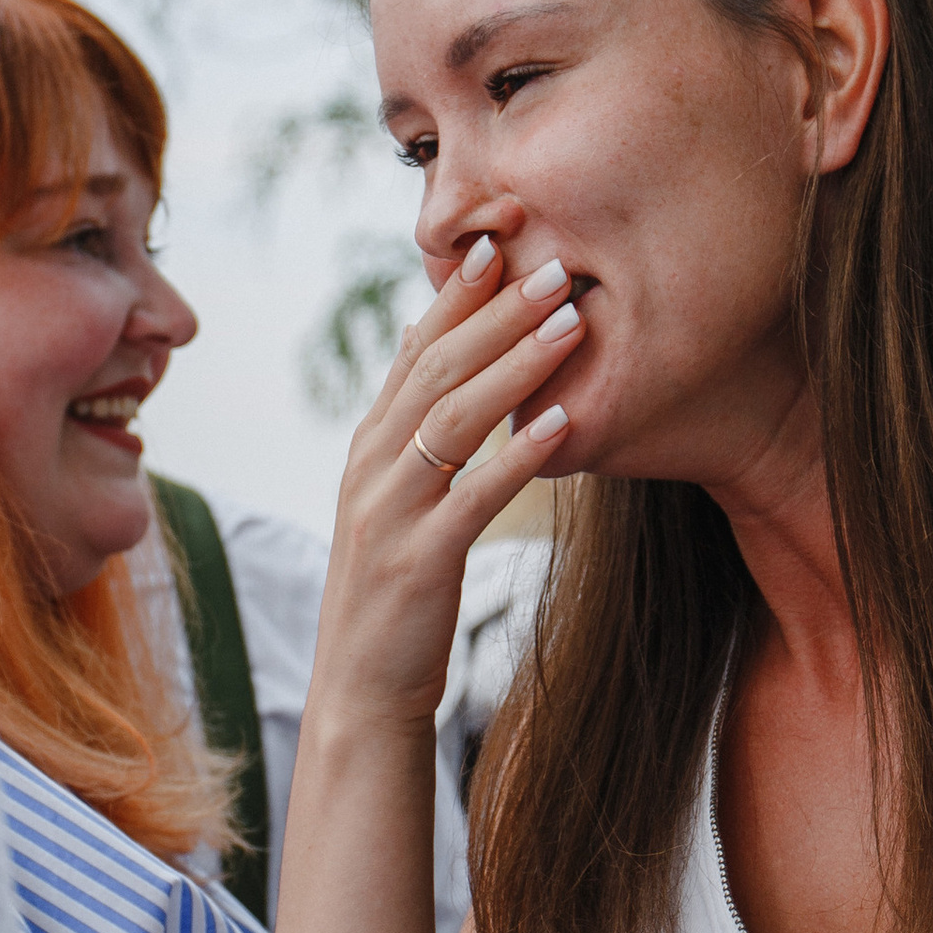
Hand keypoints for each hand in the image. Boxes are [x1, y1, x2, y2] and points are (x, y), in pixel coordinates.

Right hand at [310, 238, 586, 728]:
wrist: (361, 692)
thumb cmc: (397, 590)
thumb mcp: (397, 496)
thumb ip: (411, 423)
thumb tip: (424, 336)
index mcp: (370, 445)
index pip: (414, 349)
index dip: (457, 293)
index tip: (502, 240)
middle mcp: (371, 466)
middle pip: (437, 369)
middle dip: (498, 312)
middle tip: (556, 265)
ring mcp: (389, 512)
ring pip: (454, 419)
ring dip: (517, 366)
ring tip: (572, 323)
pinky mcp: (417, 561)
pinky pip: (474, 496)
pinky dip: (520, 456)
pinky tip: (565, 424)